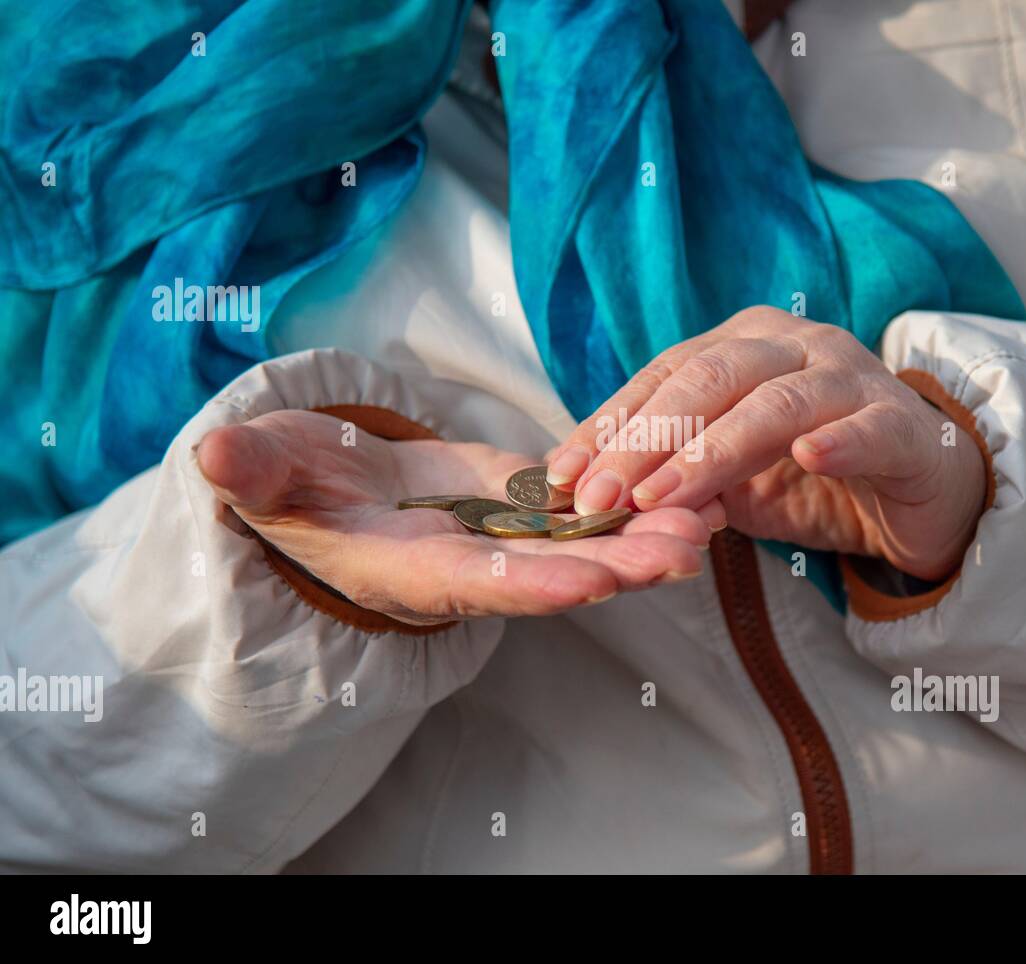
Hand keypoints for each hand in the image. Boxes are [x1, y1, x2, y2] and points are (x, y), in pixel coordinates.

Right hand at [197, 410, 719, 625]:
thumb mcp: (267, 477)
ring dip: (649, 533)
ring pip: (587, 543)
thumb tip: (212, 457)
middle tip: (690, 545)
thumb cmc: (293, 486)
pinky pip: (589, 508)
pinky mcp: (527, 504)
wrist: (336, 484)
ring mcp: (506, 538)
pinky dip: (639, 498)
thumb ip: (251, 473)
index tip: (592, 581)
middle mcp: (473, 566)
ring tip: (718, 513)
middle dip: (621, 565)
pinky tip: (694, 477)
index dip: (535, 584)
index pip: (480, 585)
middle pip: (555, 573)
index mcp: (414, 570)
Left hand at [545, 306, 986, 580]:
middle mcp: (794, 345)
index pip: (662, 375)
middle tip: (601, 497)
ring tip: (664, 499)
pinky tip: (808, 455)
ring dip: (713, 451)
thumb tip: (591, 497)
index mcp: (743, 345)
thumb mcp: (727, 478)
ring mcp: (852, 378)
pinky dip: (840, 439)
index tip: (562, 476)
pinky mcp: (905, 425)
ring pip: (775, 402)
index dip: (609, 425)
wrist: (915, 495)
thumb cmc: (811, 476)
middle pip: (709, 379)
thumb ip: (672, 477)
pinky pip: (869, 427)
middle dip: (646, 440)